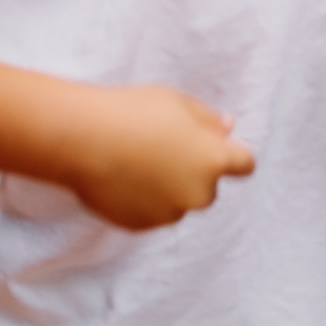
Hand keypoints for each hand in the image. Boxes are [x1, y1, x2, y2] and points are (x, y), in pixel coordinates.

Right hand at [66, 85, 255, 230]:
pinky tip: (118, 178)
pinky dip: (139, 200)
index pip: (244, 164)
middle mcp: (199, 193)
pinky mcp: (140, 225)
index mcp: (213, 160)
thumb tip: (226, 128)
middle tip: (158, 149)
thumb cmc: (130, 112)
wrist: (81, 139)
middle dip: (191, 173)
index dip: (230, 154)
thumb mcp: (174, 100)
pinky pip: (148, 214)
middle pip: (207, 187)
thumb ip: (207, 118)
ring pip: (177, 202)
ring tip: (131, 163)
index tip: (212, 146)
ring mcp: (169, 213)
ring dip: (165, 188)